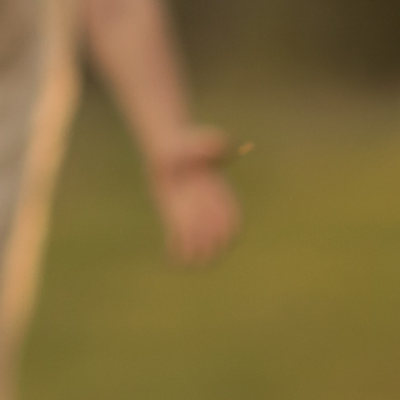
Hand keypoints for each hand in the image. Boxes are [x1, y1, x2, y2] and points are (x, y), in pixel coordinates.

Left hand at [148, 127, 239, 266]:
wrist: (170, 148)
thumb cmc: (188, 143)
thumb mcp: (201, 141)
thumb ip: (213, 143)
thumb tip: (226, 144)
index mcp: (221, 196)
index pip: (232, 223)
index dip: (226, 233)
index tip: (214, 235)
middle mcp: (210, 210)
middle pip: (218, 240)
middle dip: (210, 249)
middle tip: (195, 248)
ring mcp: (194, 217)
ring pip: (201, 247)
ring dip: (195, 257)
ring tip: (182, 259)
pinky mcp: (176, 220)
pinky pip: (180, 244)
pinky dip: (176, 254)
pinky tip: (167, 257)